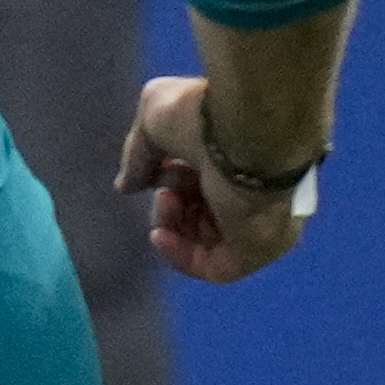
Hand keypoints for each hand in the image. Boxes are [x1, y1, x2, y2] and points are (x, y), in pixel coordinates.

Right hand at [117, 75, 314, 284]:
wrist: (246, 130)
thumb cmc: (206, 116)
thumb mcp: (155, 118)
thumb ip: (139, 156)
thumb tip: (126, 186)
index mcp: (241, 157)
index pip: (205, 181)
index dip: (172, 180)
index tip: (155, 171)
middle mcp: (254, 190)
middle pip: (203, 211)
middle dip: (172, 202)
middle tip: (162, 189)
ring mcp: (259, 222)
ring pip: (206, 240)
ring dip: (173, 225)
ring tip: (166, 201)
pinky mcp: (258, 248)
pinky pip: (216, 267)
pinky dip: (182, 256)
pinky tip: (160, 235)